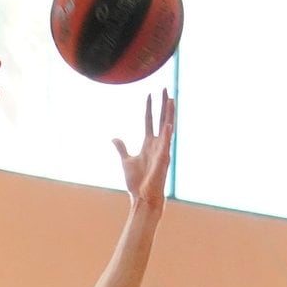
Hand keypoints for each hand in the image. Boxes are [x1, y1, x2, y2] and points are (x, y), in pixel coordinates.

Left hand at [114, 90, 174, 210]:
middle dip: (163, 104)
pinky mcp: (163, 159)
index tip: (149, 95)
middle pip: (161, 119)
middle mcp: (158, 144)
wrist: (143, 197)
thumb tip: (114, 138)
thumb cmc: (136, 183)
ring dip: (169, 114)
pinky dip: (168, 134)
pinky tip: (168, 123)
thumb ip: (122, 148)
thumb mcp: (126, 161)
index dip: (149, 108)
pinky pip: (166, 144)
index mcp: (149, 144)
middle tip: (166, 88)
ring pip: (167, 127)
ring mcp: (162, 150)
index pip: (150, 121)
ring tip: (171, 99)